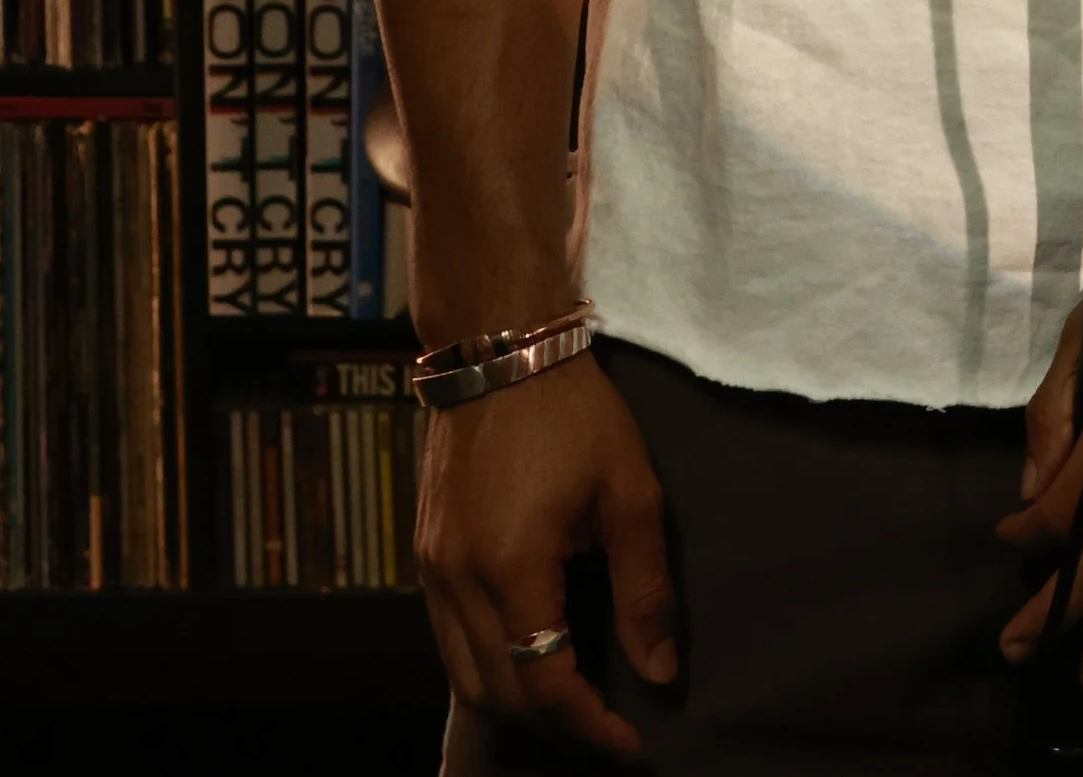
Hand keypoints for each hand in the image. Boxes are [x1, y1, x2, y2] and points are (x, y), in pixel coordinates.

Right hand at [416, 353, 675, 758]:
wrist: (497, 346)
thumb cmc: (573, 410)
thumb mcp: (629, 490)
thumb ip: (645, 588)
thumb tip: (659, 671)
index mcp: (511, 566)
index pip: (543, 683)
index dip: (588, 725)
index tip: (629, 741)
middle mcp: (456, 579)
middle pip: (497, 694)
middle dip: (553, 724)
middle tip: (605, 724)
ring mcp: (430, 568)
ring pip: (462, 676)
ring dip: (515, 701)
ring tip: (571, 699)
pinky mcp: (423, 553)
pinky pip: (447, 639)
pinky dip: (487, 663)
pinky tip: (529, 651)